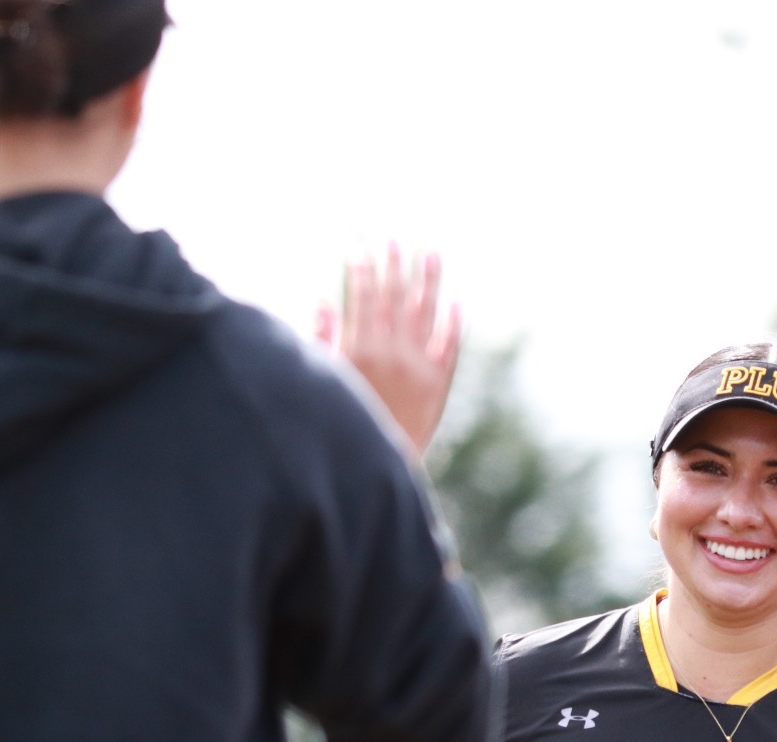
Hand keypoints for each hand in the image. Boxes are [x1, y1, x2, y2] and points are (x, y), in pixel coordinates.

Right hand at [325, 244, 461, 456]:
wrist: (378, 466)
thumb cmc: (343, 423)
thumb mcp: (326, 380)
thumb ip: (323, 339)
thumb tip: (321, 302)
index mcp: (360, 348)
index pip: (361, 297)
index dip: (361, 269)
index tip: (360, 247)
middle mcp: (392, 352)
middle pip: (394, 297)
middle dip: (393, 266)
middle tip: (394, 240)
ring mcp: (419, 366)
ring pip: (426, 313)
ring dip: (429, 281)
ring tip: (431, 255)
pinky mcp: (439, 384)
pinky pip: (450, 346)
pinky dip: (453, 324)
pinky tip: (455, 304)